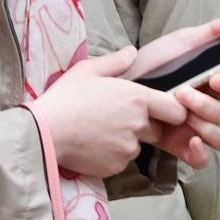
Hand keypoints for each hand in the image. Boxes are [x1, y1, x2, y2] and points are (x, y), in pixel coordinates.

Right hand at [34, 49, 187, 180]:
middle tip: (116, 120)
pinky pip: (120, 161)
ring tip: (98, 132)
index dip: (172, 111)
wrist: (43, 132)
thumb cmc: (65, 98)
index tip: (160, 111)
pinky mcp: (116, 167)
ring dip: (125, 142)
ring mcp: (128, 148)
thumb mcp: (88, 70)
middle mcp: (139, 125)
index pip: (176, 110)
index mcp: (138, 99)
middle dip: (143, 127)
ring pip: (136, 146)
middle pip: (156, 130)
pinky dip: (111, 156)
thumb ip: (115, 61)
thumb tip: (132, 52)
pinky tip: (91, 146)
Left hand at [135, 12, 219, 169]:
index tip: (214, 77)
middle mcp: (209, 107)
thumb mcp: (180, 42)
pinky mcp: (180, 146)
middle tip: (184, 95)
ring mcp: (196, 128)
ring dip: (209, 129)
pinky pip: (203, 159)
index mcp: (214, 83)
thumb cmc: (151, 64)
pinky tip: (191, 142)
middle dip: (208, 105)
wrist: (114, 90)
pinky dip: (201, 153)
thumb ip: (213, 31)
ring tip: (186, 120)